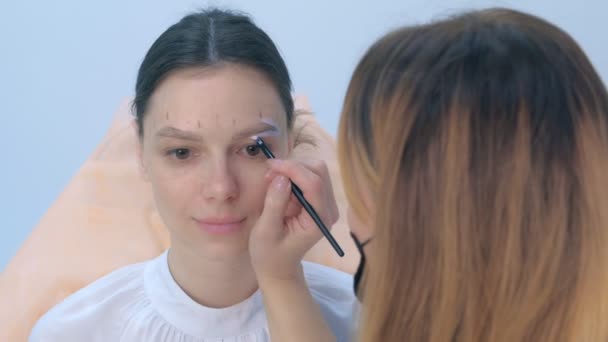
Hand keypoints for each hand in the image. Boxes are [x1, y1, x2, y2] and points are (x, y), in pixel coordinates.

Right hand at [249, 158, 338, 282]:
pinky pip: (310, 175)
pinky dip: (293, 174)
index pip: (314, 184)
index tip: (270, 165)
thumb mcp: (265, 231)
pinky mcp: (320, 199)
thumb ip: (274, 204)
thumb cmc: (269, 254)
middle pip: (318, 171)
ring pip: (315, 169)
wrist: (279, 265)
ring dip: (292, 169)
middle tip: (268, 175)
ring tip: (271, 181)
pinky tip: (279, 185)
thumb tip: (281, 177)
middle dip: (292, 167)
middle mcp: (329, 210)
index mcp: (319, 221)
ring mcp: (327, 203)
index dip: (293, 169)